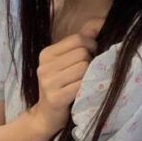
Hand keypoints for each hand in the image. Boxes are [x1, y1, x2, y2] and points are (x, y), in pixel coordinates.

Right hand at [31, 18, 103, 134]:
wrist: (46, 116)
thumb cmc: (60, 85)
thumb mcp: (66, 62)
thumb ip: (80, 43)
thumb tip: (97, 24)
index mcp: (46, 53)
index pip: (77, 39)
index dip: (90, 45)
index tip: (91, 54)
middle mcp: (44, 66)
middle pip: (82, 53)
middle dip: (90, 61)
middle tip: (86, 72)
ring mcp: (48, 82)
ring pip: (84, 67)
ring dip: (89, 75)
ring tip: (83, 82)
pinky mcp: (55, 97)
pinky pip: (81, 84)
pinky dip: (87, 87)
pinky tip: (82, 91)